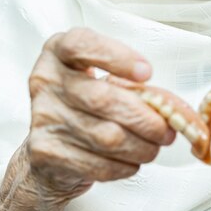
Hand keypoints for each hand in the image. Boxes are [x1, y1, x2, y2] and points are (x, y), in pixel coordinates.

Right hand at [24, 28, 174, 201]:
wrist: (49, 146)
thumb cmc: (82, 105)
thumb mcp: (101, 80)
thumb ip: (129, 84)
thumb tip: (166, 105)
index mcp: (59, 53)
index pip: (82, 45)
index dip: (117, 57)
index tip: (147, 73)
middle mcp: (46, 81)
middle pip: (103, 98)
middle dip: (145, 118)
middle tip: (166, 129)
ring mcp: (43, 117)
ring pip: (107, 137)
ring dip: (142, 147)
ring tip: (153, 146)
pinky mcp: (46, 152)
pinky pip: (98, 164)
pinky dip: (125, 166)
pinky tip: (131, 160)